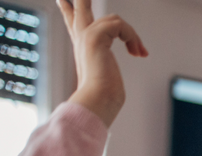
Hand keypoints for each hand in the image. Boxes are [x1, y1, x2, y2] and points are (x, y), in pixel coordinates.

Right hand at [59, 0, 147, 127]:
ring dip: (132, 36)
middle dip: (84, 0)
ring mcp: (86, 35)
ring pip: (114, 19)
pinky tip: (136, 52)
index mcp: (82, 45)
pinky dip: (132, 38)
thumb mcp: (108, 74)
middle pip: (80, 7)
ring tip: (139, 52)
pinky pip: (120, 26)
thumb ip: (108, 62)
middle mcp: (81, 37)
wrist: (98, 100)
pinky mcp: (95, 37)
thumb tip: (129, 58)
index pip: (73, 20)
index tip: (61, 0)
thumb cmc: (105, 95)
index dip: (69, 9)